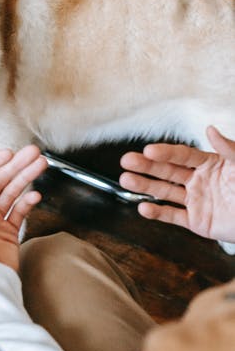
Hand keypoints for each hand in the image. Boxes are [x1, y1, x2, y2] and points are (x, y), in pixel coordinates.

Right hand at [120, 126, 234, 241]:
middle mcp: (198, 180)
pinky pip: (173, 216)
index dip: (165, 153)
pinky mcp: (196, 221)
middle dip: (146, 166)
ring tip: (126, 180)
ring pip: (165, 191)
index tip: (149, 150)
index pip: (182, 156)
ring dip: (144, 186)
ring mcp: (195, 200)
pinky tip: (143, 207)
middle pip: (167, 171)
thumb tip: (210, 129)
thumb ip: (228, 149)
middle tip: (127, 160)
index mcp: (209, 164)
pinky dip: (157, 213)